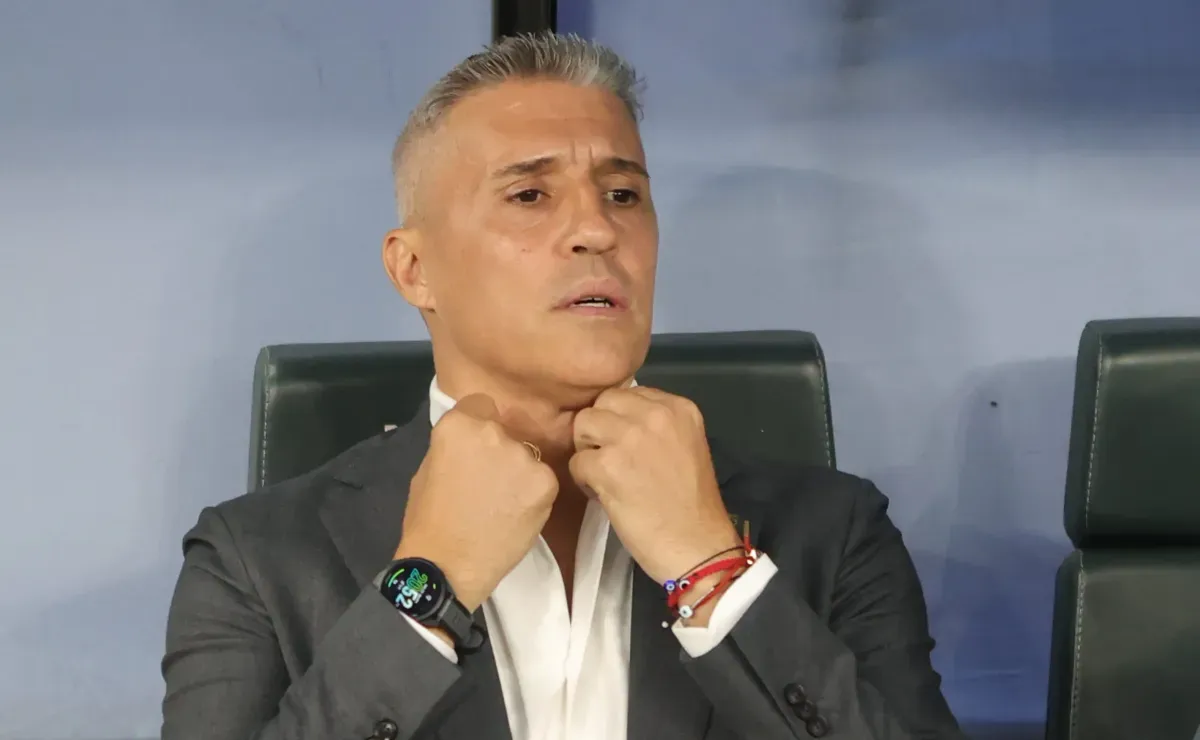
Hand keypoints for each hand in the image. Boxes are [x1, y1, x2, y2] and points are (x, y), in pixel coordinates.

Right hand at [394, 394, 558, 612]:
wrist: (447, 566)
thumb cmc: (428, 521)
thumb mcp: (428, 469)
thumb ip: (454, 446)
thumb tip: (471, 443)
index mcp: (458, 425)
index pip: (482, 405)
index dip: (480, 424)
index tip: (478, 448)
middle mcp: (494, 432)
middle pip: (507, 431)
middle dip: (501, 450)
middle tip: (489, 483)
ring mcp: (523, 456)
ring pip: (528, 456)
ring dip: (519, 473)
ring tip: (502, 504)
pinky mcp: (546, 482)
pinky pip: (543, 480)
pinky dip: (534, 494)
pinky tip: (517, 514)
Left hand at [570, 386, 739, 587]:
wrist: (697, 547)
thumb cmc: (691, 505)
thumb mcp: (685, 445)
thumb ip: (655, 425)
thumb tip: (615, 417)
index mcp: (678, 408)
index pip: (627, 392)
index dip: (618, 419)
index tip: (627, 445)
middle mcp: (655, 415)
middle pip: (602, 403)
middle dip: (599, 429)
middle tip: (610, 459)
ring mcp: (630, 438)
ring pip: (583, 425)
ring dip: (588, 451)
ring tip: (606, 476)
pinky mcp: (608, 465)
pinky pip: (576, 461)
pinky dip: (583, 480)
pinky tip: (604, 495)